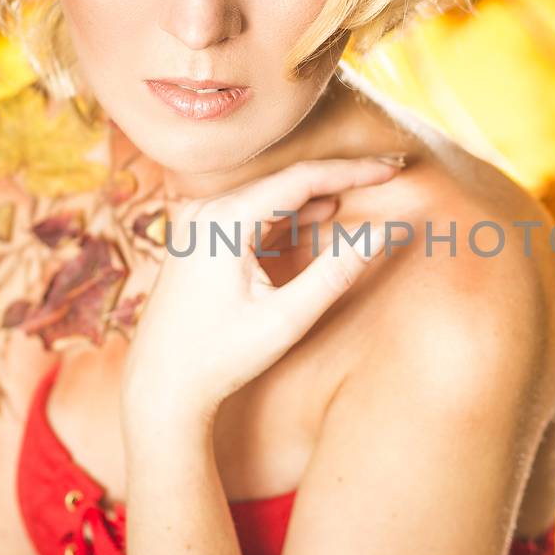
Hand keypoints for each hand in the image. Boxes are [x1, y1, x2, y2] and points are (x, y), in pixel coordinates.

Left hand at [120, 156, 401, 424]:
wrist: (161, 386)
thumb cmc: (220, 357)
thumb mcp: (286, 318)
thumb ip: (336, 271)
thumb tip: (383, 233)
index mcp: (224, 221)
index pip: (302, 179)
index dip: (352, 171)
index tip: (393, 168)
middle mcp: (205, 210)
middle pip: (286, 181)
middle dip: (338, 177)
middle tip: (388, 171)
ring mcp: (197, 222)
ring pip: (269, 194)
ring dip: (315, 195)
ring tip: (362, 191)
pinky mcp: (197, 237)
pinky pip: (251, 211)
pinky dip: (288, 214)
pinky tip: (318, 216)